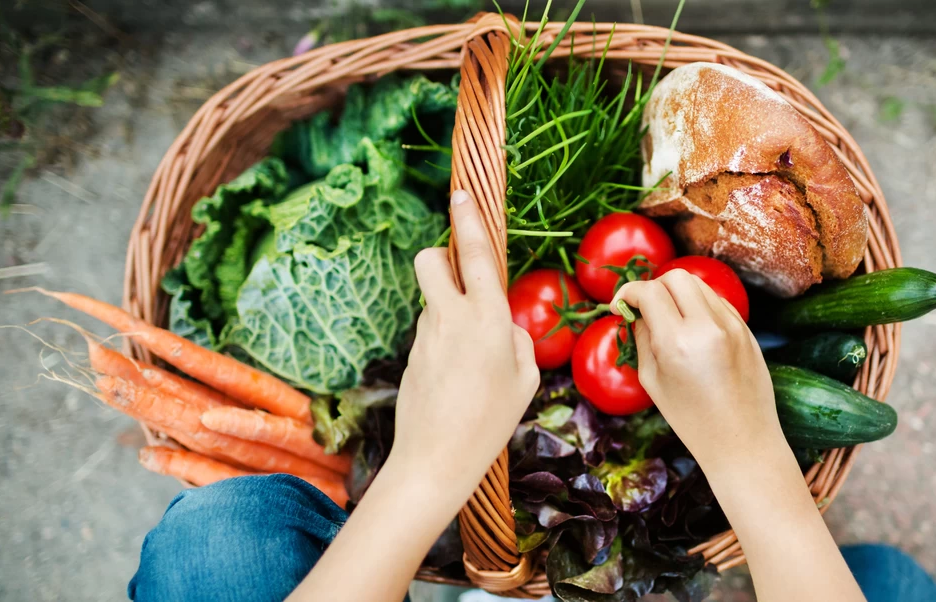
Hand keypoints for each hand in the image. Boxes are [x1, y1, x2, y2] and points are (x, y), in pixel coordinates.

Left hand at [389, 189, 539, 501]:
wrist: (435, 459)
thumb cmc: (490, 421)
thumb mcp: (524, 379)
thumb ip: (518, 341)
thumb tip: (503, 326)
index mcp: (487, 318)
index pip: (476, 255)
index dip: (469, 221)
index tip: (461, 194)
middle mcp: (450, 317)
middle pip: (432, 261)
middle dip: (440, 256)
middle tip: (458, 278)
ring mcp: (425, 335)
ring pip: (434, 302)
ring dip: (450, 313)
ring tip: (471, 365)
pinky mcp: (411, 354)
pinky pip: (431, 334)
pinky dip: (444, 344)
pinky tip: (455, 383)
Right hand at [611, 269, 784, 471]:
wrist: (742, 440)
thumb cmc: (691, 418)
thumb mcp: (652, 380)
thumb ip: (642, 338)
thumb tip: (636, 312)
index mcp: (677, 342)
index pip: (649, 292)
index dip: (628, 293)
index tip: (619, 306)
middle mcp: (707, 326)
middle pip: (675, 277)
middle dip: (654, 287)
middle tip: (645, 309)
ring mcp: (732, 325)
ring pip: (698, 285)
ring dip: (678, 293)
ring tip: (669, 319)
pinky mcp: (746, 329)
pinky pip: (717, 301)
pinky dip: (699, 305)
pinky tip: (692, 329)